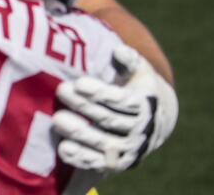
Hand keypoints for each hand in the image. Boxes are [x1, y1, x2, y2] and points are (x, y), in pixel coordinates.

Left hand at [54, 45, 177, 172]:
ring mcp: (129, 149)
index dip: (100, 93)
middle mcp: (140, 130)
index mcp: (145, 105)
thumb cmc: (138, 88)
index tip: (79, 82)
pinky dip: (82, 158)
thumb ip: (130, 60)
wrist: (156, 121)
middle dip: (83, 106)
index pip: (122, 101)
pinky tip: (63, 149)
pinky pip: (99, 163)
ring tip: (57, 119)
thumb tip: (119, 51)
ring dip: (80, 134)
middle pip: (109, 120)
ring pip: (104, 144)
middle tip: (61, 90)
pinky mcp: (117, 163)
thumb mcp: (140, 71)